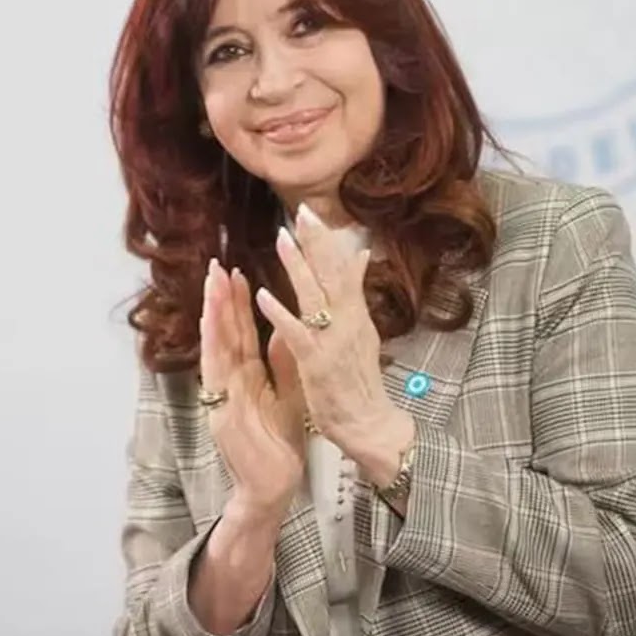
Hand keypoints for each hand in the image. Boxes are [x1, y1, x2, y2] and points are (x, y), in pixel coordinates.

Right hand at [201, 259, 304, 523]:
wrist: (274, 489)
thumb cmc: (279, 446)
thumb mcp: (289, 396)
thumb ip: (286, 364)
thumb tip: (288, 327)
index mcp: (247, 378)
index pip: (241, 333)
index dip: (237, 303)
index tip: (236, 272)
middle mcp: (231, 383)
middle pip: (224, 334)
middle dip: (220, 299)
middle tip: (216, 265)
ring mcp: (222, 397)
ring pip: (216, 348)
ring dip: (212, 314)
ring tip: (212, 284)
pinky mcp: (221, 414)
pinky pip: (216, 375)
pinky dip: (212, 347)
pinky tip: (210, 324)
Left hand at [253, 205, 412, 479]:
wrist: (371, 424)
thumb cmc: (361, 382)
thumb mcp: (364, 331)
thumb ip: (357, 295)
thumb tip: (361, 256)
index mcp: (356, 314)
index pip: (342, 269)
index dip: (327, 242)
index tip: (312, 215)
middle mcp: (348, 322)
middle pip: (332, 274)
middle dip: (316, 242)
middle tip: (301, 211)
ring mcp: (333, 342)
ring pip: (314, 297)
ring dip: (297, 267)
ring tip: (281, 239)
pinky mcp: (317, 363)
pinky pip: (296, 334)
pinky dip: (280, 313)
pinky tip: (264, 296)